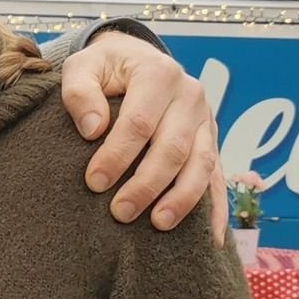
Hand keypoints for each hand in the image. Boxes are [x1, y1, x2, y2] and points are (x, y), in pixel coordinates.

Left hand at [59, 35, 224, 237]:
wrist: (135, 59)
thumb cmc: (105, 68)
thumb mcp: (84, 67)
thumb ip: (80, 92)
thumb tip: (92, 129)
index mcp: (159, 74)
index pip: (139, 122)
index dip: (117, 155)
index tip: (94, 182)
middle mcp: (190, 95)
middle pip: (172, 147)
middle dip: (146, 184)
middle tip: (119, 212)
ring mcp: (205, 120)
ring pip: (202, 164)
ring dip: (181, 199)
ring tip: (158, 224)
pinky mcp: (212, 141)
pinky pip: (219, 177)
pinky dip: (217, 209)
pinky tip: (211, 239)